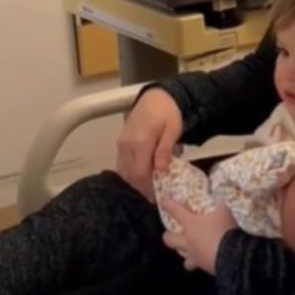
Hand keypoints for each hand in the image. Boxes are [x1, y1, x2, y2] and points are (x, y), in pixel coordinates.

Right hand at [116, 88, 182, 202]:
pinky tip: (142, 177)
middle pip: (130, 175)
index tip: (157, 197)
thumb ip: (165, 149)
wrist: (156, 97)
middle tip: (154, 197)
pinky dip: (130, 173)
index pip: (141, 173)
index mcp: (140, 142)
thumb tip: (160, 169)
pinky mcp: (120, 143)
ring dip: (135, 182)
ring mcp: (121, 144)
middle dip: (142, 188)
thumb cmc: (168, 113)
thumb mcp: (173, 130)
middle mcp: (126, 144)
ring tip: (149, 189)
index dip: (148, 187)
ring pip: (123, 171)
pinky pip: (122, 164)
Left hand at [160, 196, 235, 274]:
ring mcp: (194, 256)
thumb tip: (219, 198)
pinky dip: (202, 262)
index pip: (175, 211)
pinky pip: (199, 266)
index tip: (163, 201)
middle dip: (168, 236)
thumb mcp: (224, 210)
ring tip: (190, 252)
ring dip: (185, 255)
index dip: (168, 205)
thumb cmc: (224, 228)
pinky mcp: (204, 267)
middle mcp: (188, 240)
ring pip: (184, 259)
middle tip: (171, 233)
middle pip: (169, 240)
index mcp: (191, 223)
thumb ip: (219, 204)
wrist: (231, 253)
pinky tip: (207, 259)